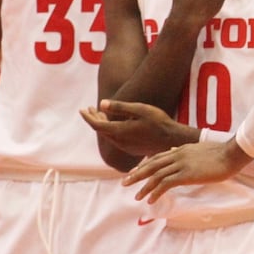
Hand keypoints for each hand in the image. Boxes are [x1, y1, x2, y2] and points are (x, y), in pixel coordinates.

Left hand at [80, 100, 195, 156]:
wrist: (171, 140)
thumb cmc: (158, 121)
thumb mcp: (140, 109)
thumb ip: (120, 107)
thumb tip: (101, 104)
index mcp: (119, 131)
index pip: (97, 125)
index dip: (88, 117)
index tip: (82, 110)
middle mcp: (119, 141)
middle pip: (101, 130)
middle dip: (94, 119)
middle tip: (90, 109)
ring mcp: (125, 147)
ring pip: (108, 135)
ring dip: (103, 124)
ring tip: (101, 114)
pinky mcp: (131, 149)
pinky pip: (116, 139)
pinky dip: (111, 130)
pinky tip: (116, 124)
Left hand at [122, 138, 252, 202]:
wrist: (231, 154)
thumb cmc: (221, 153)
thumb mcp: (201, 149)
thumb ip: (188, 152)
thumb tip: (178, 152)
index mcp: (182, 150)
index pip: (158, 157)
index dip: (145, 165)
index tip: (136, 171)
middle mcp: (178, 155)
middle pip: (152, 164)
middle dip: (137, 174)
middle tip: (125, 182)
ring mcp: (181, 164)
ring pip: (156, 175)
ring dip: (144, 186)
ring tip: (136, 196)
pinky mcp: (186, 174)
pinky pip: (166, 184)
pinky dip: (156, 192)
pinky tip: (151, 200)